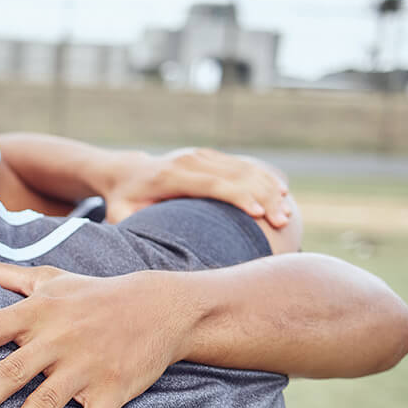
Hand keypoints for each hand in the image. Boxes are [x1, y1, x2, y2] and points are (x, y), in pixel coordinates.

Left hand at [102, 147, 289, 226]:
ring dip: (269, 188)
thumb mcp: (120, 216)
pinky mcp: (209, 155)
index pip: (211, 184)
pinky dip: (263, 177)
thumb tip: (145, 252)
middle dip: (263, 197)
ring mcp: (200, 155)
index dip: (238, 198)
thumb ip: (132, 229)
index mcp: (169, 176)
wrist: (125, 171)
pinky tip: (282, 192)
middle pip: (235, 175)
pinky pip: (242, 164)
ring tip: (287, 212)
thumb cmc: (123, 202)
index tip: (259, 215)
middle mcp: (188, 160)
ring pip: (243, 168)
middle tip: (283, 221)